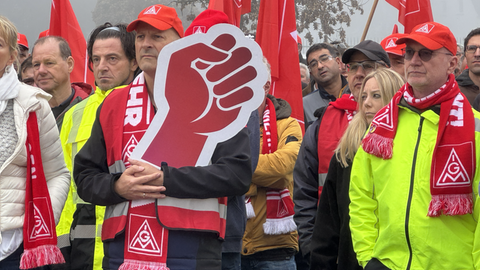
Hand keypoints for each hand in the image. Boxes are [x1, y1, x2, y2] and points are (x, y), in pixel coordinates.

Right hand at [114, 159, 165, 199]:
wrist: (117, 190)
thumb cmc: (123, 180)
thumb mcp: (126, 172)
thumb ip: (134, 168)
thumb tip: (142, 168)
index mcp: (133, 181)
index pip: (144, 178)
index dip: (152, 176)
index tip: (158, 174)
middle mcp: (136, 188)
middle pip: (148, 188)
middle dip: (156, 188)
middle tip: (164, 187)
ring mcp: (137, 193)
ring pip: (148, 195)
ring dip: (156, 195)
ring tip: (163, 195)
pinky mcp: (138, 197)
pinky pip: (146, 197)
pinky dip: (152, 197)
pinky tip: (158, 197)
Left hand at [133, 25, 266, 167]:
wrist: (181, 121)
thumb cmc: (177, 92)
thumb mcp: (178, 61)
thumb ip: (200, 48)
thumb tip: (225, 55)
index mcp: (213, 53)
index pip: (231, 38)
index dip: (224, 45)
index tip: (207, 59)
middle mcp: (227, 66)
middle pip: (247, 52)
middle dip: (229, 64)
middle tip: (208, 77)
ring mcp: (236, 83)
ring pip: (252, 71)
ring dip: (233, 81)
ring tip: (214, 91)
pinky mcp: (241, 101)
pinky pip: (251, 92)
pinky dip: (235, 98)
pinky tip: (220, 104)